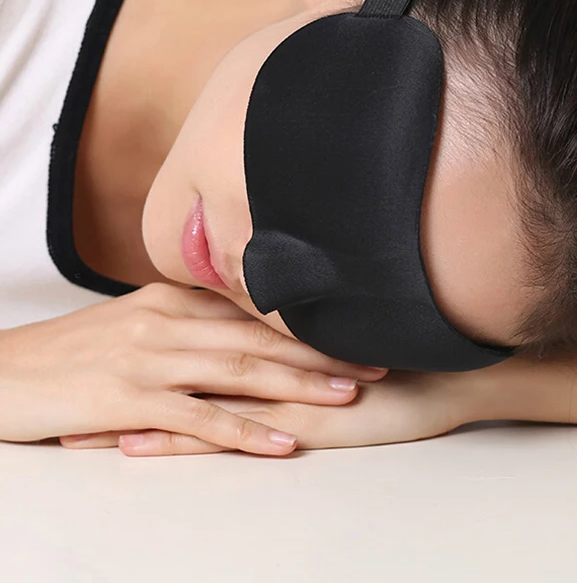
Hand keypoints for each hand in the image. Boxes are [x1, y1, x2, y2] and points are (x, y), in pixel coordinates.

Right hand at [0, 282, 386, 453]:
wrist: (2, 373)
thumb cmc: (72, 353)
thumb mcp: (134, 323)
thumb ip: (186, 323)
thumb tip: (237, 330)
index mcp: (173, 300)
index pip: (253, 308)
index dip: (307, 323)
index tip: (353, 330)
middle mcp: (168, 321)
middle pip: (260, 335)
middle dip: (320, 350)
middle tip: (373, 360)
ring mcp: (149, 358)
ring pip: (240, 369)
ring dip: (298, 384)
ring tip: (347, 394)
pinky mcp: (129, 398)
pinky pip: (198, 417)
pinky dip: (244, 430)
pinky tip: (281, 443)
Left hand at [60, 369, 481, 455]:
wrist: (451, 377)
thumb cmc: (403, 363)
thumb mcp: (345, 348)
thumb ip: (306, 341)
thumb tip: (278, 334)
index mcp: (280, 339)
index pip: (203, 338)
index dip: (154, 343)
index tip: (109, 347)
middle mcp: (271, 360)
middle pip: (184, 365)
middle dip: (129, 375)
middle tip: (77, 382)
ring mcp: (280, 392)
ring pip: (193, 397)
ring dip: (135, 411)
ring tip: (84, 424)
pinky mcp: (294, 424)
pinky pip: (226, 431)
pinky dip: (177, 439)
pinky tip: (139, 446)